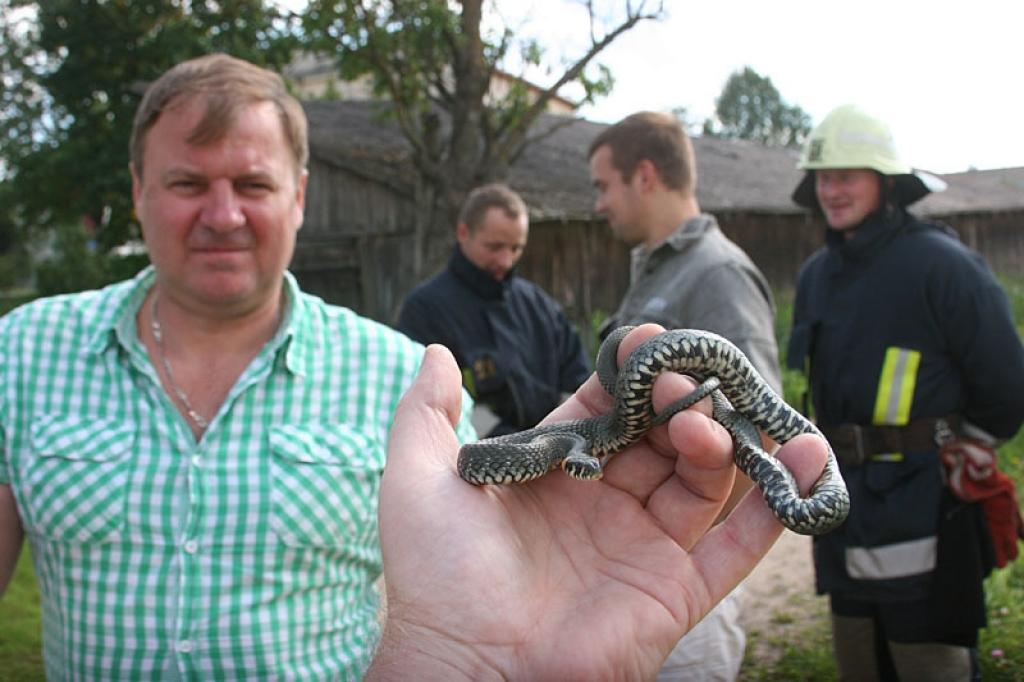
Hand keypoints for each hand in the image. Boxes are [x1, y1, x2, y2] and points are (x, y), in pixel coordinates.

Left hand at [370, 324, 826, 679]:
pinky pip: (738, 544)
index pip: (611, 405)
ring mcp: (646, 544)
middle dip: (683, 403)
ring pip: (708, 480)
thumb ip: (425, 413)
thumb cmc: (435, 576)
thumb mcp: (417, 479)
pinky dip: (777, 505)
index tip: (650, 343)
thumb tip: (437, 353)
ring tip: (718, 426)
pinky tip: (803, 461)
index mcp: (557, 469)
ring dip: (728, 444)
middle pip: (666, 435)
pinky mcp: (678, 590)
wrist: (465, 667)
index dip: (633, 373)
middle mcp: (607, 500)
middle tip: (687, 388)